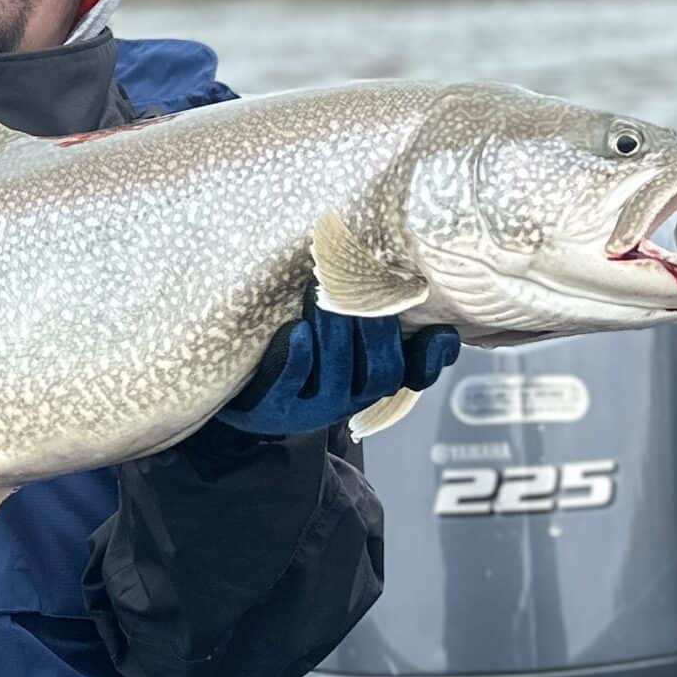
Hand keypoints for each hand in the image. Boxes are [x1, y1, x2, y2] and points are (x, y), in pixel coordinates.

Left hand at [218, 299, 461, 436]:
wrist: (238, 383)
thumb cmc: (299, 344)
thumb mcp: (343, 332)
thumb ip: (376, 308)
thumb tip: (414, 270)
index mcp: (373, 376)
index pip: (418, 373)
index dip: (432, 355)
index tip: (438, 327)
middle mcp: (349, 396)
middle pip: (382, 371)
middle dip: (377, 326)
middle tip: (364, 284)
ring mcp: (310, 405)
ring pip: (338, 374)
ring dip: (335, 331)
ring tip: (322, 292)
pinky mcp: (269, 406)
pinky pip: (288, 385)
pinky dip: (296, 356)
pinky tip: (296, 329)